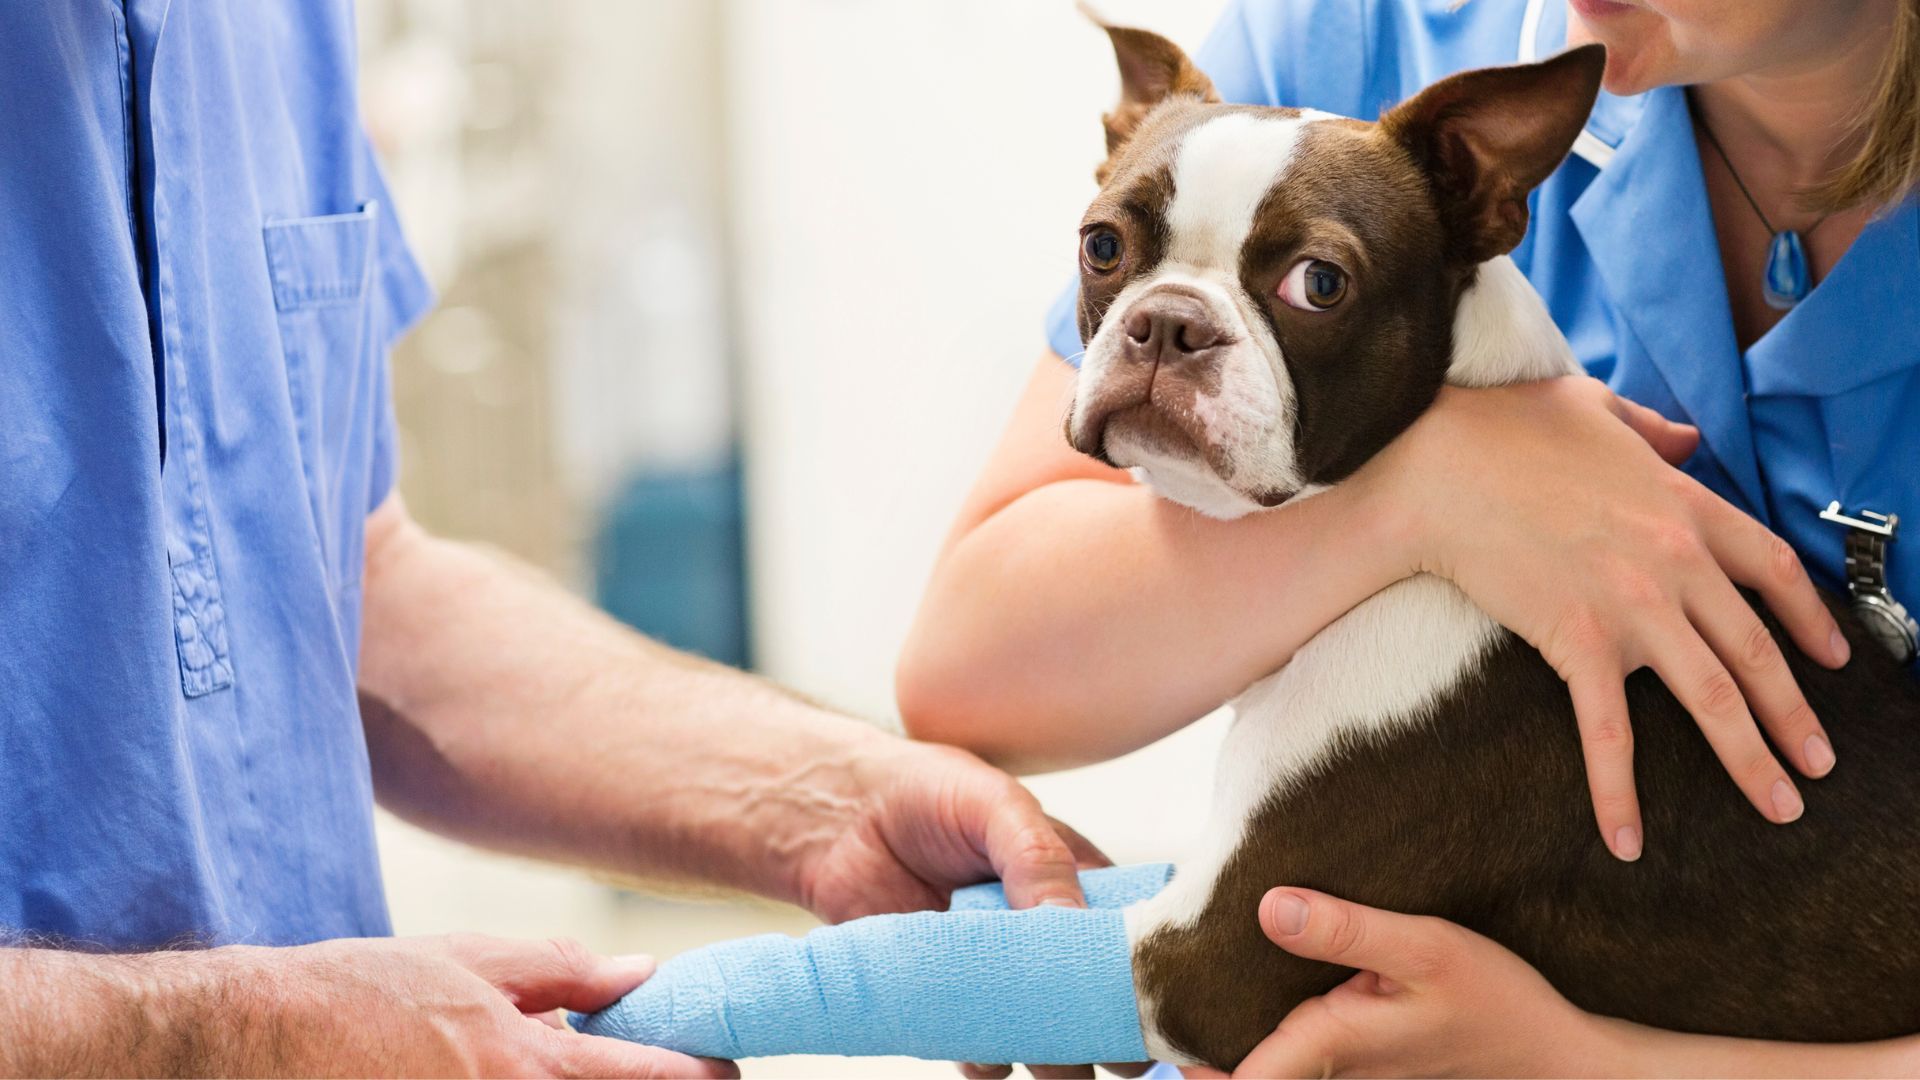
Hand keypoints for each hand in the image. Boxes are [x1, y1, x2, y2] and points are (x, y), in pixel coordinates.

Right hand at [224, 934, 736, 1076]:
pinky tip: (515, 1071)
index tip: (727, 1072)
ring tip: (558, 1060)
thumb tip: (638, 975)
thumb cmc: (364, 991)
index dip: (698, 1076)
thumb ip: (561, 971)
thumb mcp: (471, 962)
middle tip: (683, 1073)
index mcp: (525, 1062)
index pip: (644, 1077)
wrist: (257, 1036)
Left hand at [792, 737, 1136, 1079]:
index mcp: (1078, 883)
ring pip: (1047, 1037)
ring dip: (1052, 1057)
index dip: (1141, 972)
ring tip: (1044, 1057)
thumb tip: (1076, 923)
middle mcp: (1047, 937)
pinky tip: (981, 1051)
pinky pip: (982, 1052)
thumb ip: (1039, 858)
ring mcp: (1000, 974)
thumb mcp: (995, 807)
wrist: (840, 818)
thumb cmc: (929, 794)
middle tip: (1102, 1045)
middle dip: (1105, 1031)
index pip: (1131, 939)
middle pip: (1096, 1001)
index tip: (1143, 997)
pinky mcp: (951, 1002)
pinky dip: (987, 1061)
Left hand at [1186, 889, 1611, 1077]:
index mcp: (1330, 1044)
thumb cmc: (1496, 1001)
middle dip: (1195, 1048)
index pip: (1240, 1079)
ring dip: (1225, 1038)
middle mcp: (1330, 1068)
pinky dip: (1265, 1032)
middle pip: (1241, 1071)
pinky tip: (1251, 982)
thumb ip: (1347, 930)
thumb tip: (1268, 906)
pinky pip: (1297, 1052)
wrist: (1555, 1054)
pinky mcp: (1361, 1059)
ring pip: (1269, 1061)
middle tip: (1154, 998)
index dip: (1188, 1064)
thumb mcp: (1426, 948)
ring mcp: (1346, 1071)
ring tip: (1186, 988)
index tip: (1153, 1031)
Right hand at [1364, 376, 1847, 858]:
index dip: (1810, 619)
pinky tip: (1628, 839)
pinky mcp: (1577, 640)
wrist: (1435, 469)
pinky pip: (1609, 731)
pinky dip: (1620, 791)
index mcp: (1684, 504)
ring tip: (1780, 804)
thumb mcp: (1590, 405)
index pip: (1771, 568)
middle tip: (1819, 765)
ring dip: (1753, 759)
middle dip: (1796, 715)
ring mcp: (1633, 605)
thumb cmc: (1500, 428)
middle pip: (1758, 649)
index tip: (1832, 660)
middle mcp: (1675, 560)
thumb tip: (1684, 437)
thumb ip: (1650, 426)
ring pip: (1714, 696)